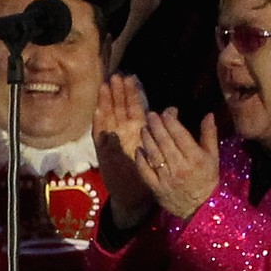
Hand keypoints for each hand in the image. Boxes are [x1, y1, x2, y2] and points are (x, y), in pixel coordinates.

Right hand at [94, 75, 154, 227]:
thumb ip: (166, 129)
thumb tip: (173, 109)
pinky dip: (98, 123)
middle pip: (119, 109)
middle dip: (118, 93)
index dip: (132, 93)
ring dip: (106, 103)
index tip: (131, 77)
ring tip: (106, 86)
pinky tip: (97, 111)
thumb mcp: (160, 149)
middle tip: (116, 75)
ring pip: (108, 118)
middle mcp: (123, 134)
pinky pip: (100, 136)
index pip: (134, 107)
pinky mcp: (104, 152)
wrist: (133, 195)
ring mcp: (112, 142)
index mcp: (137, 131)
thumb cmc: (148, 172)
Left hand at [137, 109, 219, 219]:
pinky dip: (141, 159)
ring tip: (144, 128)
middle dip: (156, 126)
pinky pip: (145, 171)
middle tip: (151, 115)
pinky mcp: (156, 188)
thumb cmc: (207, 179)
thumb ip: (209, 135)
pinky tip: (139, 149)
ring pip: (153, 154)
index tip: (166, 112)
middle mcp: (180, 167)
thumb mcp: (213, 157)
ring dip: (147, 139)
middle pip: (164, 142)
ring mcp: (166, 178)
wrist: (200, 208)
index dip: (171, 121)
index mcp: (195, 158)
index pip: (180, 135)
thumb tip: (208, 114)